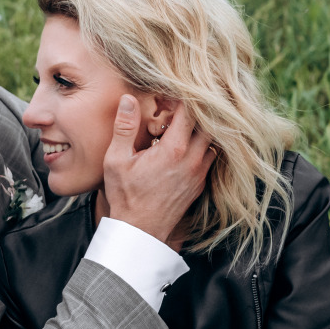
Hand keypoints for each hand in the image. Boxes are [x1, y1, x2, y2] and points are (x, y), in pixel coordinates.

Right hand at [103, 97, 214, 243]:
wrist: (140, 231)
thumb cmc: (126, 196)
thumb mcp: (116, 160)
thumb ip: (124, 127)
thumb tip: (128, 99)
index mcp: (173, 150)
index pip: (190, 110)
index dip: (179, 98)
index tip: (165, 99)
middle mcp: (193, 159)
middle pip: (208, 122)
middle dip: (194, 111)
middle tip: (174, 112)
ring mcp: (200, 172)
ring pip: (213, 139)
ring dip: (200, 129)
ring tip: (179, 129)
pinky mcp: (200, 183)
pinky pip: (210, 156)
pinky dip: (201, 146)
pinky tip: (183, 147)